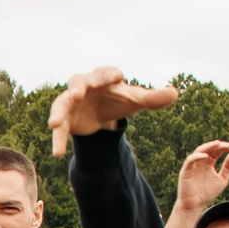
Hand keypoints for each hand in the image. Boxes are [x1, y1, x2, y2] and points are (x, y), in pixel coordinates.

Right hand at [48, 67, 179, 153]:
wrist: (102, 113)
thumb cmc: (119, 100)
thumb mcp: (135, 100)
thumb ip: (153, 98)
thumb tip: (175, 93)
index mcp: (104, 78)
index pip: (106, 73)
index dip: (110, 75)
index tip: (117, 77)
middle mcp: (84, 86)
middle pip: (78, 82)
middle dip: (77, 87)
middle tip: (78, 93)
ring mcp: (71, 101)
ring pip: (61, 104)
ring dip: (57, 113)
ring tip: (53, 124)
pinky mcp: (64, 118)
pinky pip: (58, 128)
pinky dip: (57, 140)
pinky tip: (57, 154)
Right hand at [174, 140, 228, 214]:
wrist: (195, 205)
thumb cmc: (207, 193)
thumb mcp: (222, 180)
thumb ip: (228, 168)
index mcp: (209, 163)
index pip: (217, 151)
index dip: (225, 148)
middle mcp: (201, 162)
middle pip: (209, 148)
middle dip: (219, 145)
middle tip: (228, 145)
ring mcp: (193, 165)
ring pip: (199, 151)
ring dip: (208, 146)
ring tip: (218, 144)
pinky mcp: (185, 171)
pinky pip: (190, 160)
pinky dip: (197, 157)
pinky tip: (206, 156)